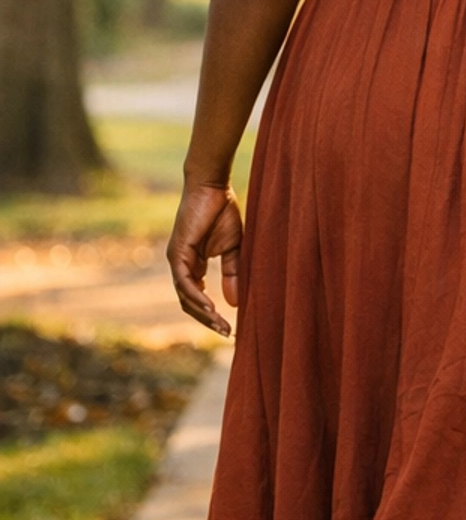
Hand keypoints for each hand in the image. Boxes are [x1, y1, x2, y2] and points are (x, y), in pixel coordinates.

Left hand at [168, 183, 243, 336]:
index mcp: (192, 264)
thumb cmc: (222, 211)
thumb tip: (234, 303)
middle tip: (225, 333)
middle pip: (188, 302)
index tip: (229, 327)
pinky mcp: (178, 253)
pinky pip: (185, 282)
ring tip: (220, 325)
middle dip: (206, 320)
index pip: (196, 297)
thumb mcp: (232, 248)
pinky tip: (211, 308)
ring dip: (202, 313)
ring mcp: (176, 260)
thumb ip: (232, 273)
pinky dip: (197, 297)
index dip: (210, 314)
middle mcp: (181, 265)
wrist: (213, 186)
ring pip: (185, 296)